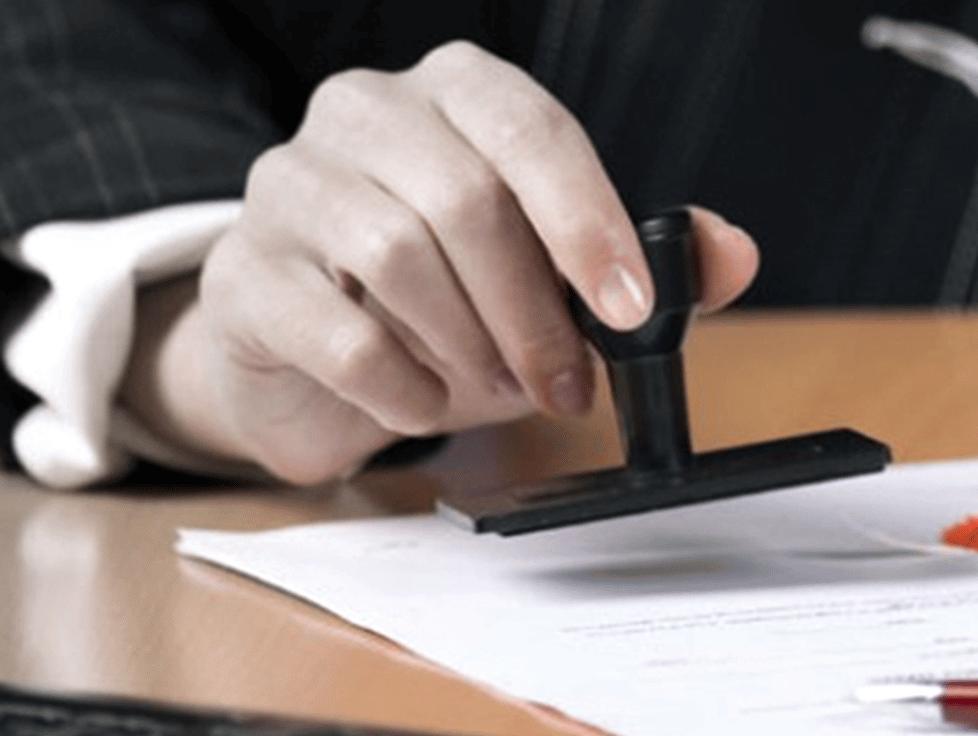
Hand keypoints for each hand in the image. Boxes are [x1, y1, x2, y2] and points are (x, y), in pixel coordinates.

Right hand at [121, 41, 759, 483]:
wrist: (314, 362)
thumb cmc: (447, 304)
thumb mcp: (557, 284)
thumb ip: (652, 267)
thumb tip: (732, 254)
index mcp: (456, 93)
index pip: (532, 129)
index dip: (588, 221)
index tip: (630, 306)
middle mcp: (365, 113)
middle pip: (466, 198)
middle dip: (535, 312)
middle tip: (568, 385)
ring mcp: (289, 184)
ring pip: (397, 254)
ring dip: (469, 344)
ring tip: (493, 386)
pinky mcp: (244, 273)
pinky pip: (336, 331)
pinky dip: (401, 385)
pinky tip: (423, 401)